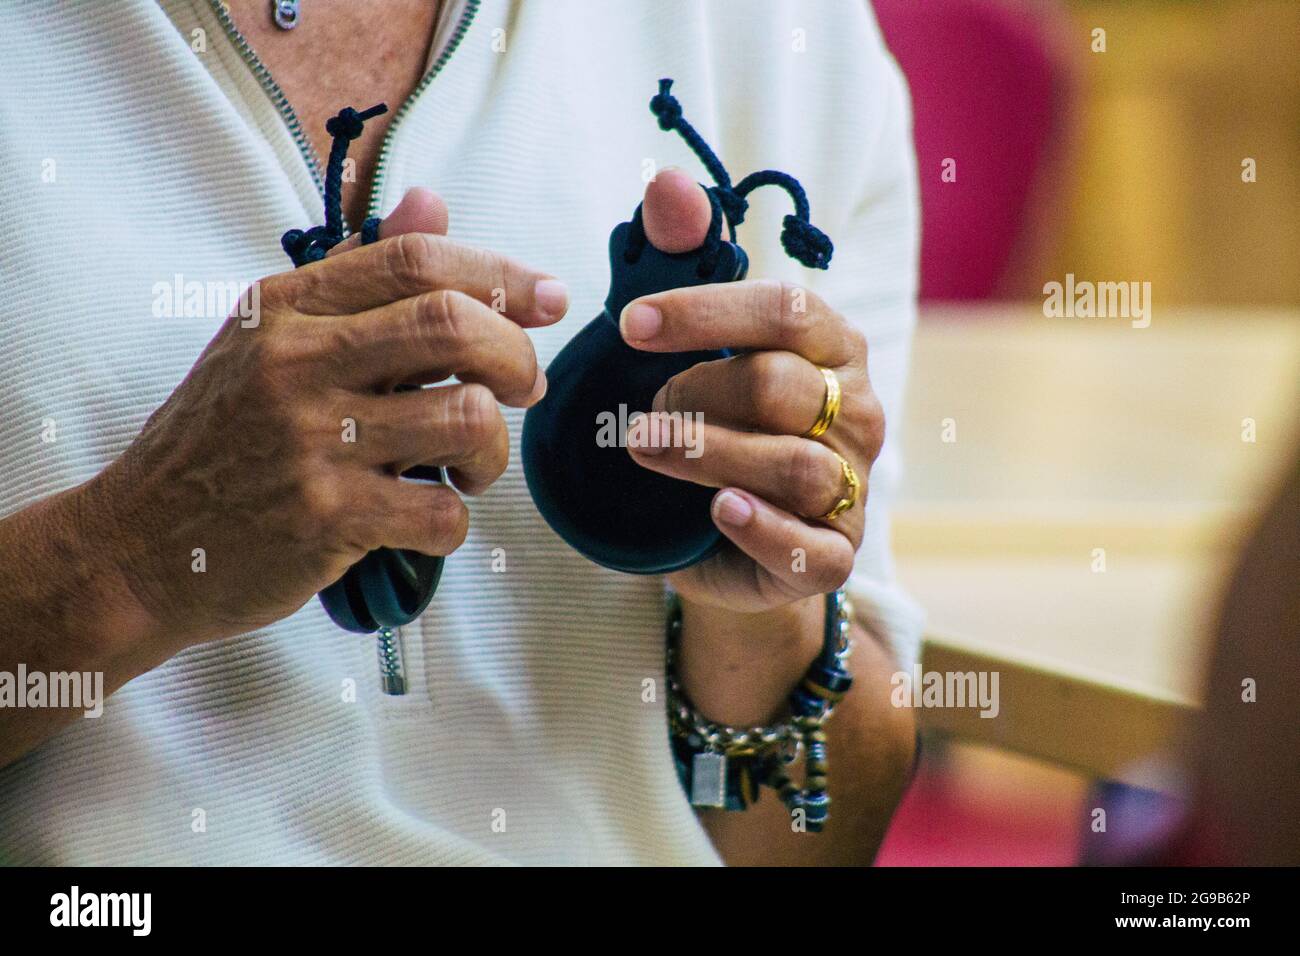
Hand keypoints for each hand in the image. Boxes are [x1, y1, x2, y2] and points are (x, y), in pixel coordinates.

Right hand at [89, 188, 568, 653]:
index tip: (550, 298)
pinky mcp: (324, 518)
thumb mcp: (268, 338)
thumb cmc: (220, 438)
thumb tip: (435, 202)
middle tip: (524, 389)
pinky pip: (443, 511)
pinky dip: (457, 518)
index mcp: (286, 307)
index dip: (502, 273)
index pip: (416, 259)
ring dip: (494, 449)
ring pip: (467, 418)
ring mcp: (310, 441)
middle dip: (517, 356)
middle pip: (454, 326)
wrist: (139, 544)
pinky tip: (431, 514)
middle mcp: (296, 363)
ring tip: (469, 465)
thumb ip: (358, 275)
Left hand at [621, 171, 882, 614]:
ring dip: (707, 454)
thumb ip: (679, 258)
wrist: (723, 531)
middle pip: (782, 389)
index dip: (705, 313)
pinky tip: (718, 511)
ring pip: (794, 465)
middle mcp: (855, 411)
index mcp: (833, 346)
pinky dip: (765, 528)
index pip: (788, 310)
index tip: (628, 323)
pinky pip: (815, 547)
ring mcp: (852, 487)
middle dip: (696, 392)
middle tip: (636, 408)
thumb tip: (666, 181)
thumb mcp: (690, 339)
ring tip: (642, 446)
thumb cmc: (715, 417)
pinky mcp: (833, 556)